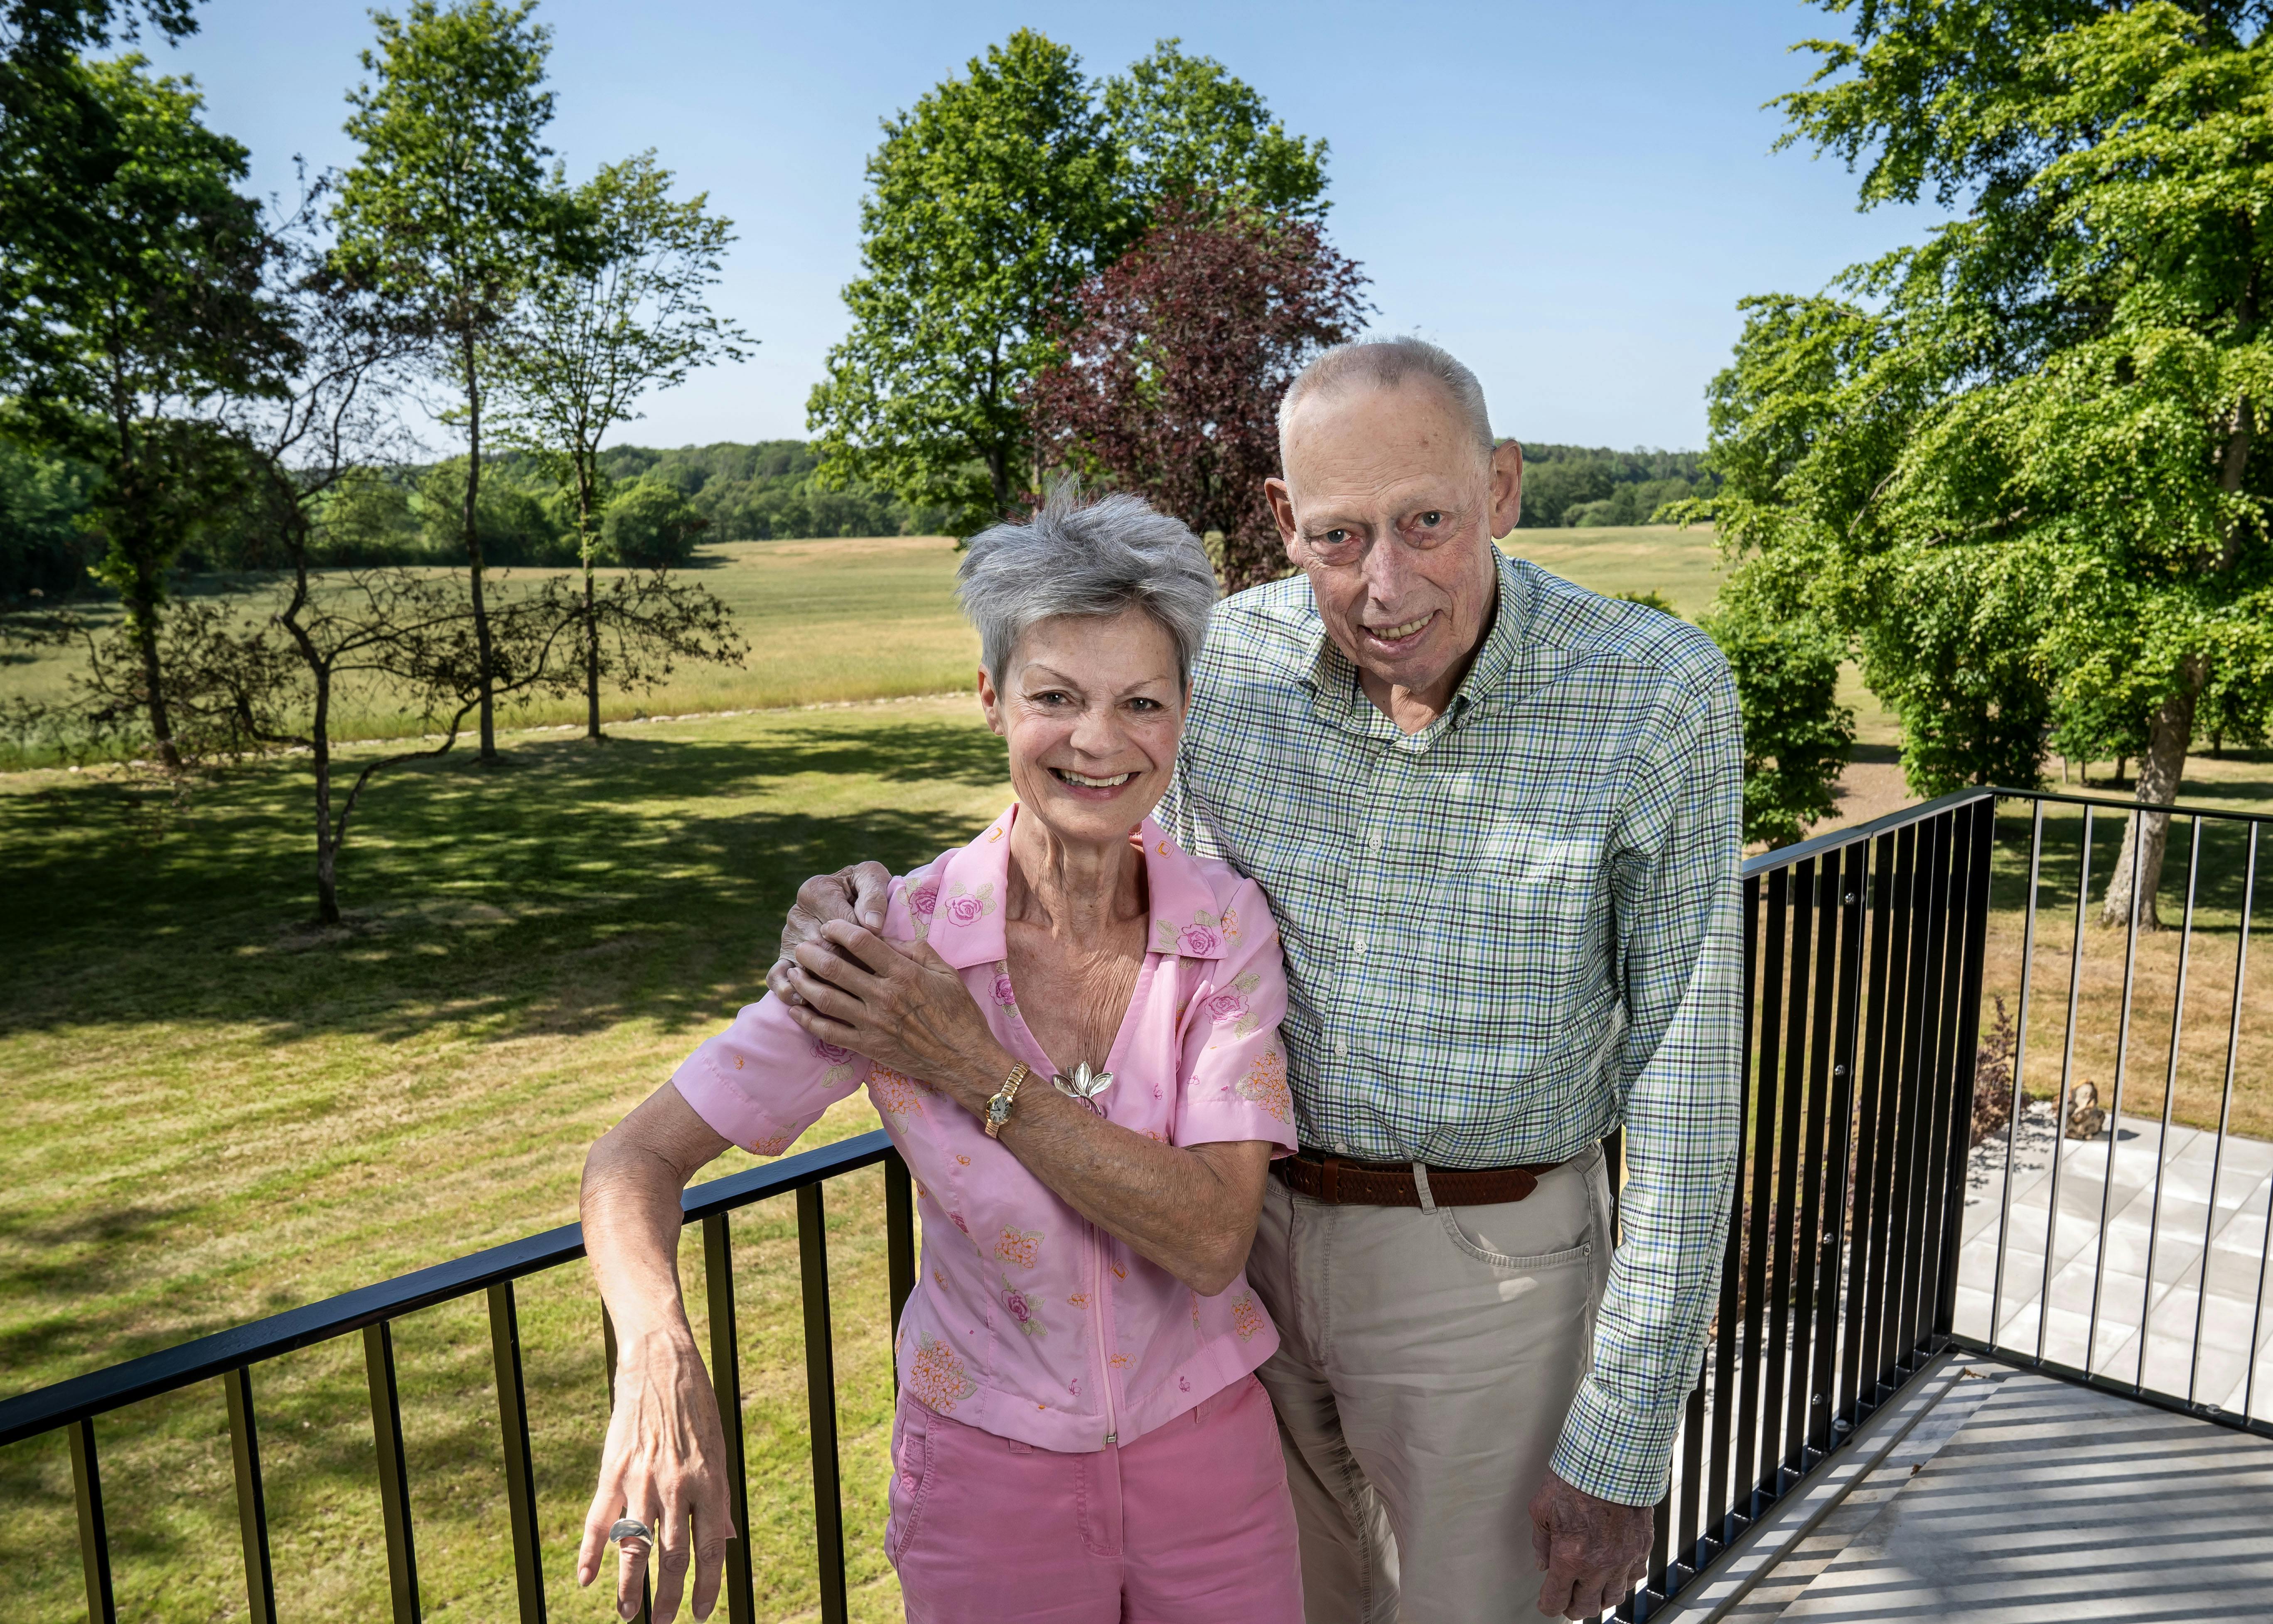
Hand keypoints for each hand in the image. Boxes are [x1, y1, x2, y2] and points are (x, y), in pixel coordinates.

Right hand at [578, 1328, 737, 1621]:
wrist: (662, 1364)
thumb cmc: (696, 1409)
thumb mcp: (718, 1451)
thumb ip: (718, 1498)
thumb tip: (728, 1538)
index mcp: (710, 1482)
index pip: (711, 1547)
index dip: (706, 1586)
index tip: (699, 1613)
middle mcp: (677, 1485)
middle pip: (672, 1556)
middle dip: (667, 1597)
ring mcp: (642, 1479)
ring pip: (635, 1546)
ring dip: (629, 1585)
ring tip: (627, 1613)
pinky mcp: (613, 1470)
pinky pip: (600, 1520)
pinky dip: (591, 1553)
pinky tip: (586, 1579)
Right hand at [766, 862, 892, 1004]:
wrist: (850, 898)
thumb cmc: (865, 889)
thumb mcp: (874, 880)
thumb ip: (875, 895)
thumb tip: (873, 924)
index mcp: (817, 889)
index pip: (842, 923)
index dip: (863, 943)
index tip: (882, 954)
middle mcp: (798, 914)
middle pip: (823, 949)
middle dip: (849, 966)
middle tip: (870, 981)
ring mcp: (789, 938)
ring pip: (805, 966)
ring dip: (824, 984)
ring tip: (845, 998)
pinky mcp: (783, 958)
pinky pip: (777, 976)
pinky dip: (788, 990)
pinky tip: (803, 1000)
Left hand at [779, 921, 1003, 1111]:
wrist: (963, 1059)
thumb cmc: (958, 1012)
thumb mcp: (944, 970)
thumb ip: (913, 949)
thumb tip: (882, 937)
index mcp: (903, 973)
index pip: (861, 942)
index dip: (838, 929)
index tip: (828, 927)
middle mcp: (883, 996)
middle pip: (834, 969)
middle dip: (811, 954)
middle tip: (801, 947)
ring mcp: (872, 1024)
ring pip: (825, 999)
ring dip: (803, 983)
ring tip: (793, 972)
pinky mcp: (867, 1046)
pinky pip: (828, 1032)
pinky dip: (807, 1020)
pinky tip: (795, 1009)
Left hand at [1529, 1471, 1651, 1618]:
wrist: (1610, 1460)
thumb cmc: (1572, 1479)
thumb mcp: (1541, 1508)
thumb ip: (1541, 1542)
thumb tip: (1543, 1565)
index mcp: (1569, 1557)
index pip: (1557, 1600)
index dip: (1549, 1606)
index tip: (1547, 1604)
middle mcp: (1598, 1565)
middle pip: (1587, 1607)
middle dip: (1573, 1607)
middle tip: (1567, 1601)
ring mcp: (1623, 1559)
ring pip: (1613, 1598)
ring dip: (1599, 1597)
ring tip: (1591, 1589)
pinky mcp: (1641, 1548)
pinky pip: (1634, 1577)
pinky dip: (1623, 1580)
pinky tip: (1613, 1572)